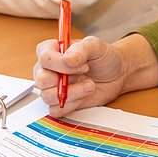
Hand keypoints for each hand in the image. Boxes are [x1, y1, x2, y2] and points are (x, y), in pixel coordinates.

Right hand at [33, 33, 157, 115]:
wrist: (116, 74)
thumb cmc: (103, 58)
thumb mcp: (95, 46)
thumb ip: (81, 49)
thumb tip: (68, 59)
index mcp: (52, 50)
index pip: (45, 58)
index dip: (62, 64)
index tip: (82, 65)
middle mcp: (48, 69)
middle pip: (41, 80)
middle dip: (65, 81)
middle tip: (85, 74)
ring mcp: (52, 87)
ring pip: (47, 96)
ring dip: (72, 94)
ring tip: (90, 86)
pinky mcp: (60, 102)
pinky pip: (55, 110)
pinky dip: (71, 105)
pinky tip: (84, 96)